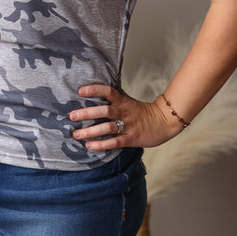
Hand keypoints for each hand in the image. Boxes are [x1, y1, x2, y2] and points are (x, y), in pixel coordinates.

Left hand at [70, 84, 184, 150]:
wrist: (164, 122)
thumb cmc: (142, 112)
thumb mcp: (128, 101)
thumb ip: (113, 98)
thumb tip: (94, 92)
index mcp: (123, 101)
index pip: (108, 91)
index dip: (95, 90)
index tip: (80, 91)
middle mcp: (124, 112)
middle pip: (104, 111)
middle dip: (87, 113)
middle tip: (72, 116)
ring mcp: (128, 125)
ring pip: (107, 128)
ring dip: (90, 131)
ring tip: (76, 134)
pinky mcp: (131, 139)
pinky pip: (114, 142)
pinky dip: (101, 144)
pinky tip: (89, 145)